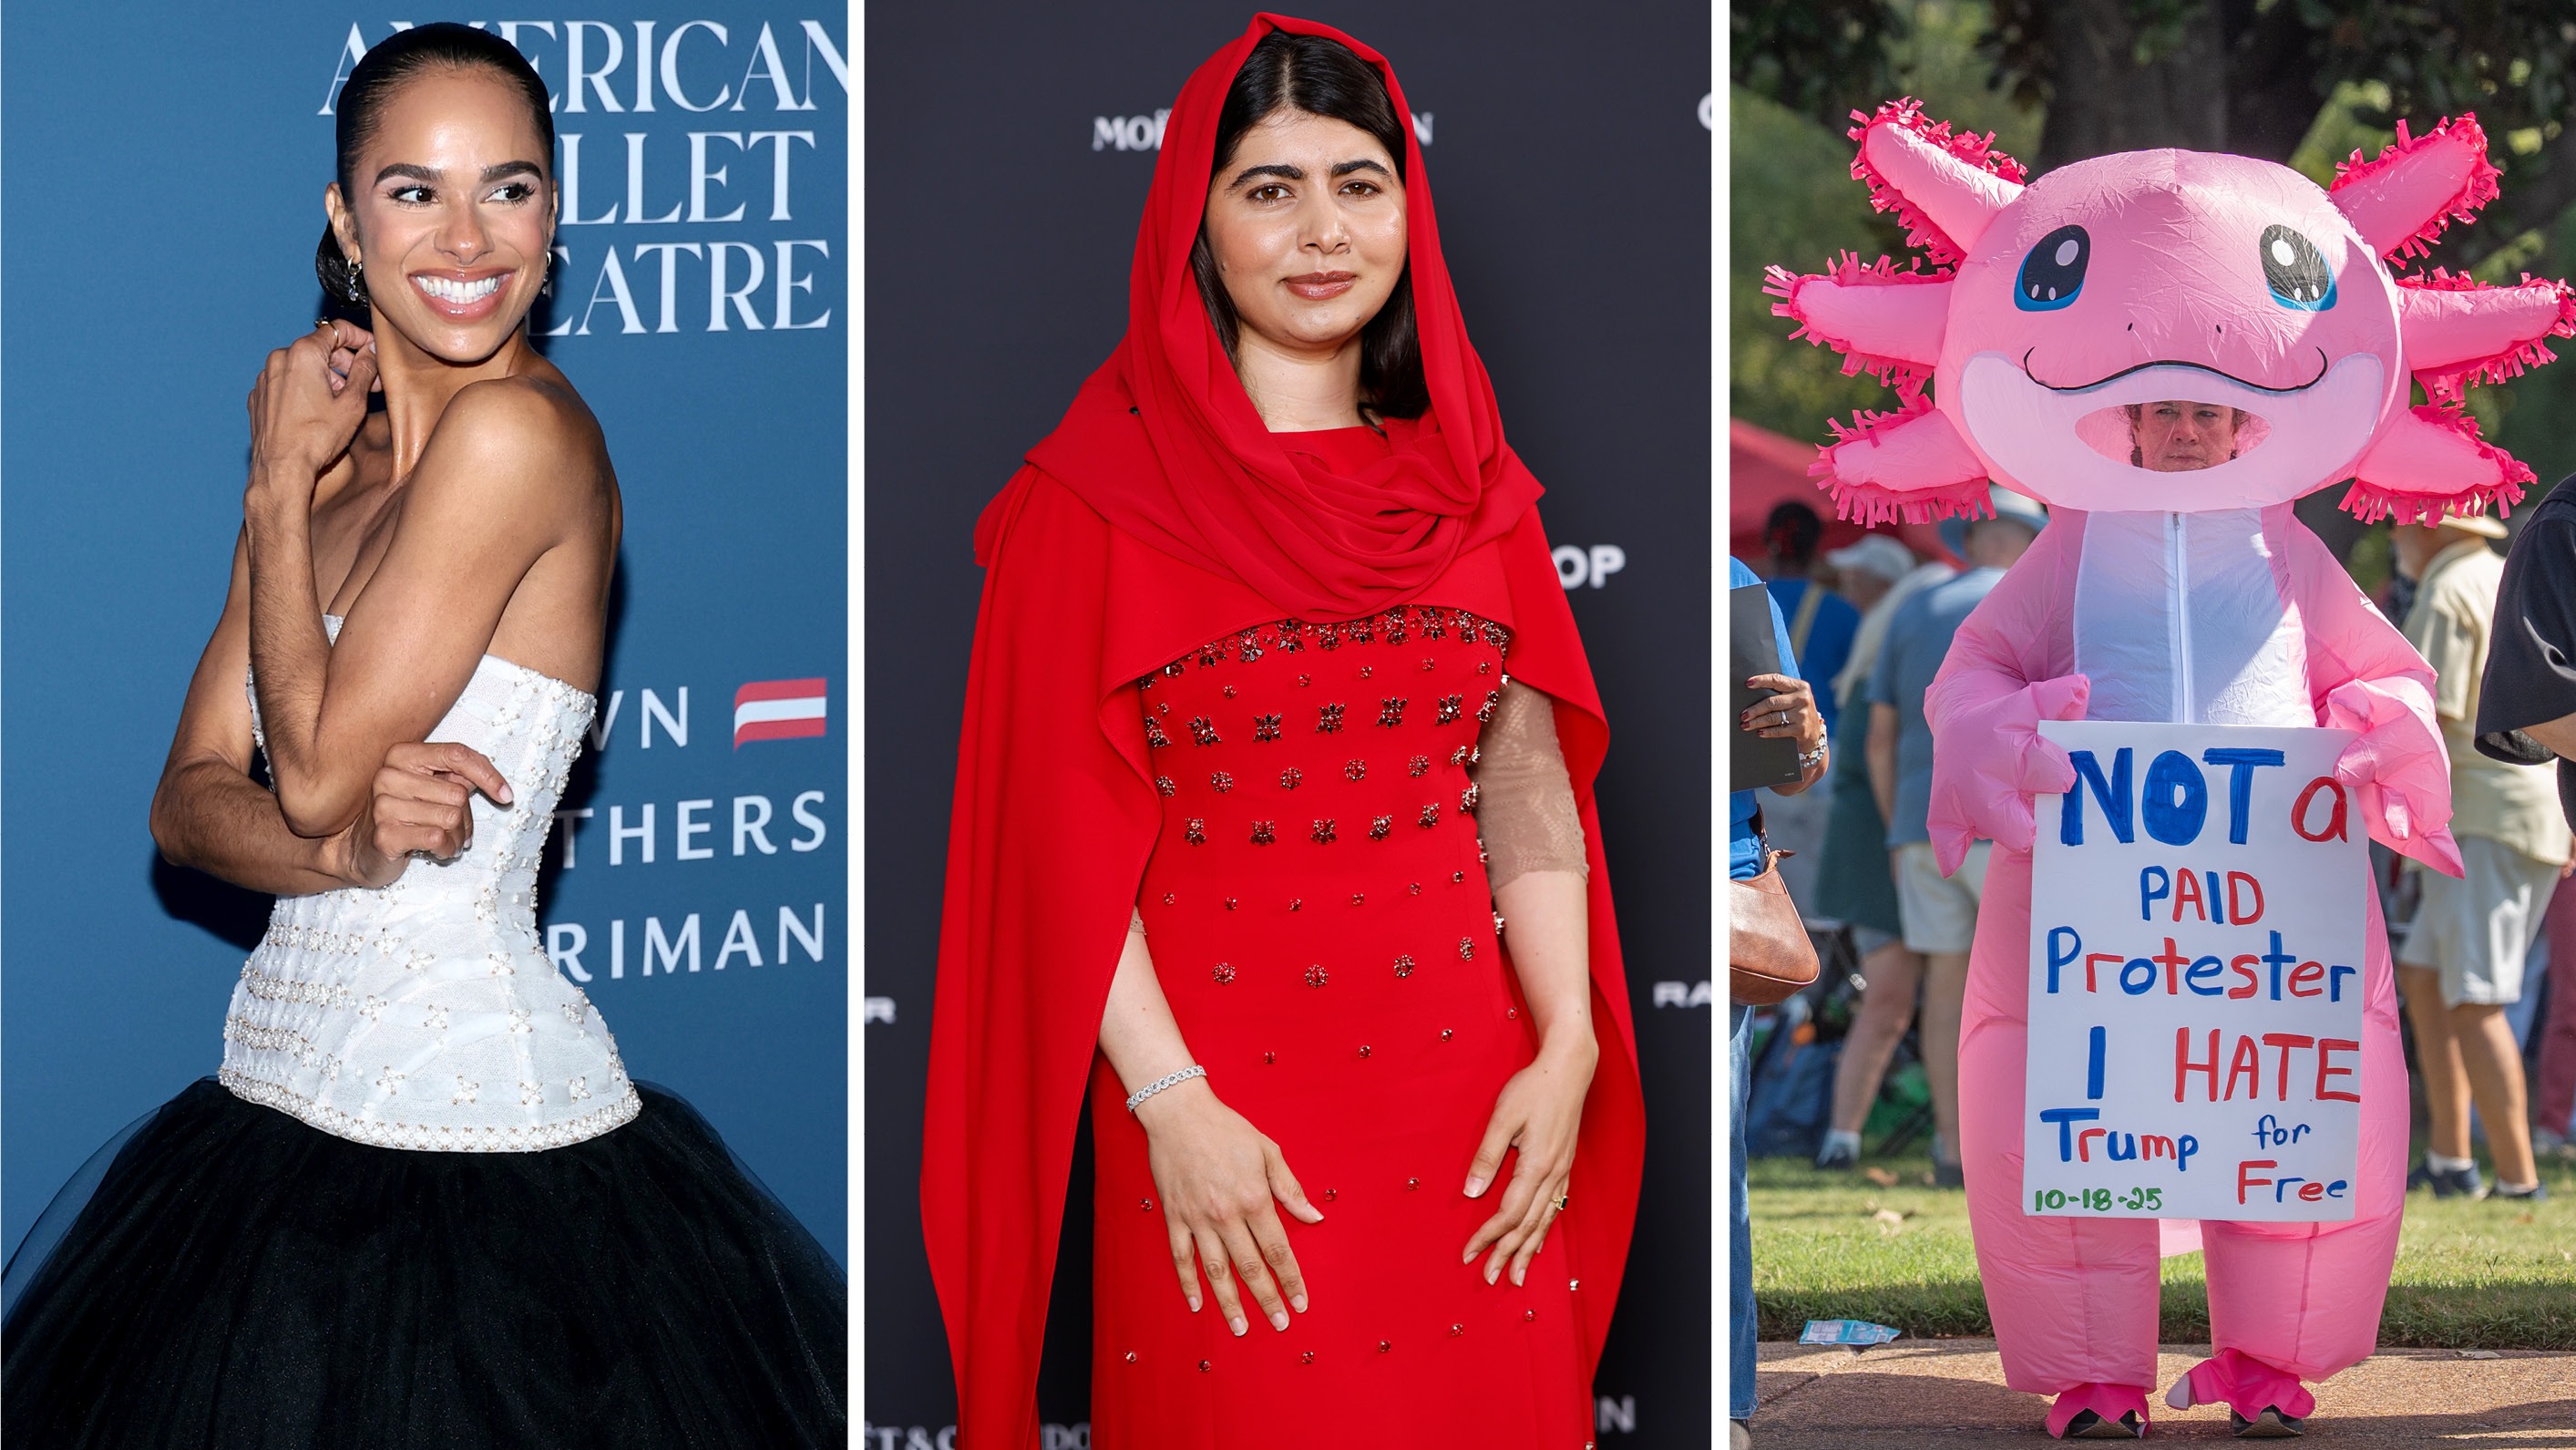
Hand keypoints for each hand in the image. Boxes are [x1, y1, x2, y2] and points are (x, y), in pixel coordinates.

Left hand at [246, 320, 377, 491]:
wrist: (282, 468)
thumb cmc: (314, 439)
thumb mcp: (353, 404)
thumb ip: (364, 371)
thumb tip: (369, 354)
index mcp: (303, 354)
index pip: (336, 330)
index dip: (360, 338)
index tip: (371, 350)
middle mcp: (279, 360)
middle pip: (320, 349)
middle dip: (345, 363)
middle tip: (367, 383)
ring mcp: (265, 378)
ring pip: (302, 366)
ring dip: (326, 377)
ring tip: (343, 401)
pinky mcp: (259, 396)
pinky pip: (287, 383)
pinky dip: (305, 389)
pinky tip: (318, 411)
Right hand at [335, 741, 514, 886]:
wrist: (361, 850)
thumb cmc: (404, 816)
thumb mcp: (430, 788)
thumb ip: (458, 777)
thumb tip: (497, 785)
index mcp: (401, 755)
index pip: (456, 754)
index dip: (488, 775)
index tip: (506, 795)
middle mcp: (388, 775)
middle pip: (457, 794)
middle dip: (465, 818)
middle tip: (454, 829)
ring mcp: (383, 805)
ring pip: (451, 818)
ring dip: (457, 837)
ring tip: (445, 841)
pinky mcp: (385, 835)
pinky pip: (438, 838)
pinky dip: (446, 849)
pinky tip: (436, 851)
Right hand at [1135, 1078, 1321, 1335]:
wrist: (1180, 1115)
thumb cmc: (1228, 1130)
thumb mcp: (1268, 1152)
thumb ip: (1290, 1190)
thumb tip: (1314, 1217)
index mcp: (1255, 1199)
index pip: (1278, 1250)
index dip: (1291, 1279)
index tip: (1300, 1302)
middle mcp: (1227, 1215)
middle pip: (1251, 1268)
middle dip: (1267, 1299)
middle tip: (1279, 1324)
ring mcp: (1198, 1219)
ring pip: (1216, 1271)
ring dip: (1230, 1302)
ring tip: (1241, 1328)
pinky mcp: (1175, 1217)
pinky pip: (1181, 1258)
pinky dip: (1189, 1283)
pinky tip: (1197, 1305)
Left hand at [1462, 1033, 1595, 1285]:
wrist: (1568, 1068)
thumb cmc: (1533, 1088)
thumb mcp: (1502, 1119)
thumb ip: (1486, 1158)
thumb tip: (1471, 1193)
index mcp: (1536, 1166)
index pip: (1508, 1214)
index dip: (1487, 1237)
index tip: (1469, 1253)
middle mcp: (1553, 1176)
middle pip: (1527, 1226)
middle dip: (1507, 1254)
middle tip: (1490, 1279)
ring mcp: (1562, 1173)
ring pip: (1544, 1222)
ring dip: (1529, 1251)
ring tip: (1518, 1275)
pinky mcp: (1565, 1167)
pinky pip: (1555, 1209)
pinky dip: (1543, 1231)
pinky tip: (1537, 1240)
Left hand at [1741, 674, 1824, 756]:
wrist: (1814, 732)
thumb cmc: (1798, 710)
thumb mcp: (1795, 697)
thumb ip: (1781, 692)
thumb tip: (1752, 691)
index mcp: (1800, 686)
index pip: (1777, 680)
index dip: (1761, 681)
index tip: (1748, 683)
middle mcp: (1802, 699)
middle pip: (1771, 702)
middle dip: (1754, 709)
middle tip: (1743, 714)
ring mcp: (1802, 714)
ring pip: (1772, 717)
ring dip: (1756, 722)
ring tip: (1746, 724)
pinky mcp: (1801, 729)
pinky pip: (1779, 730)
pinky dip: (1767, 732)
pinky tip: (1759, 732)